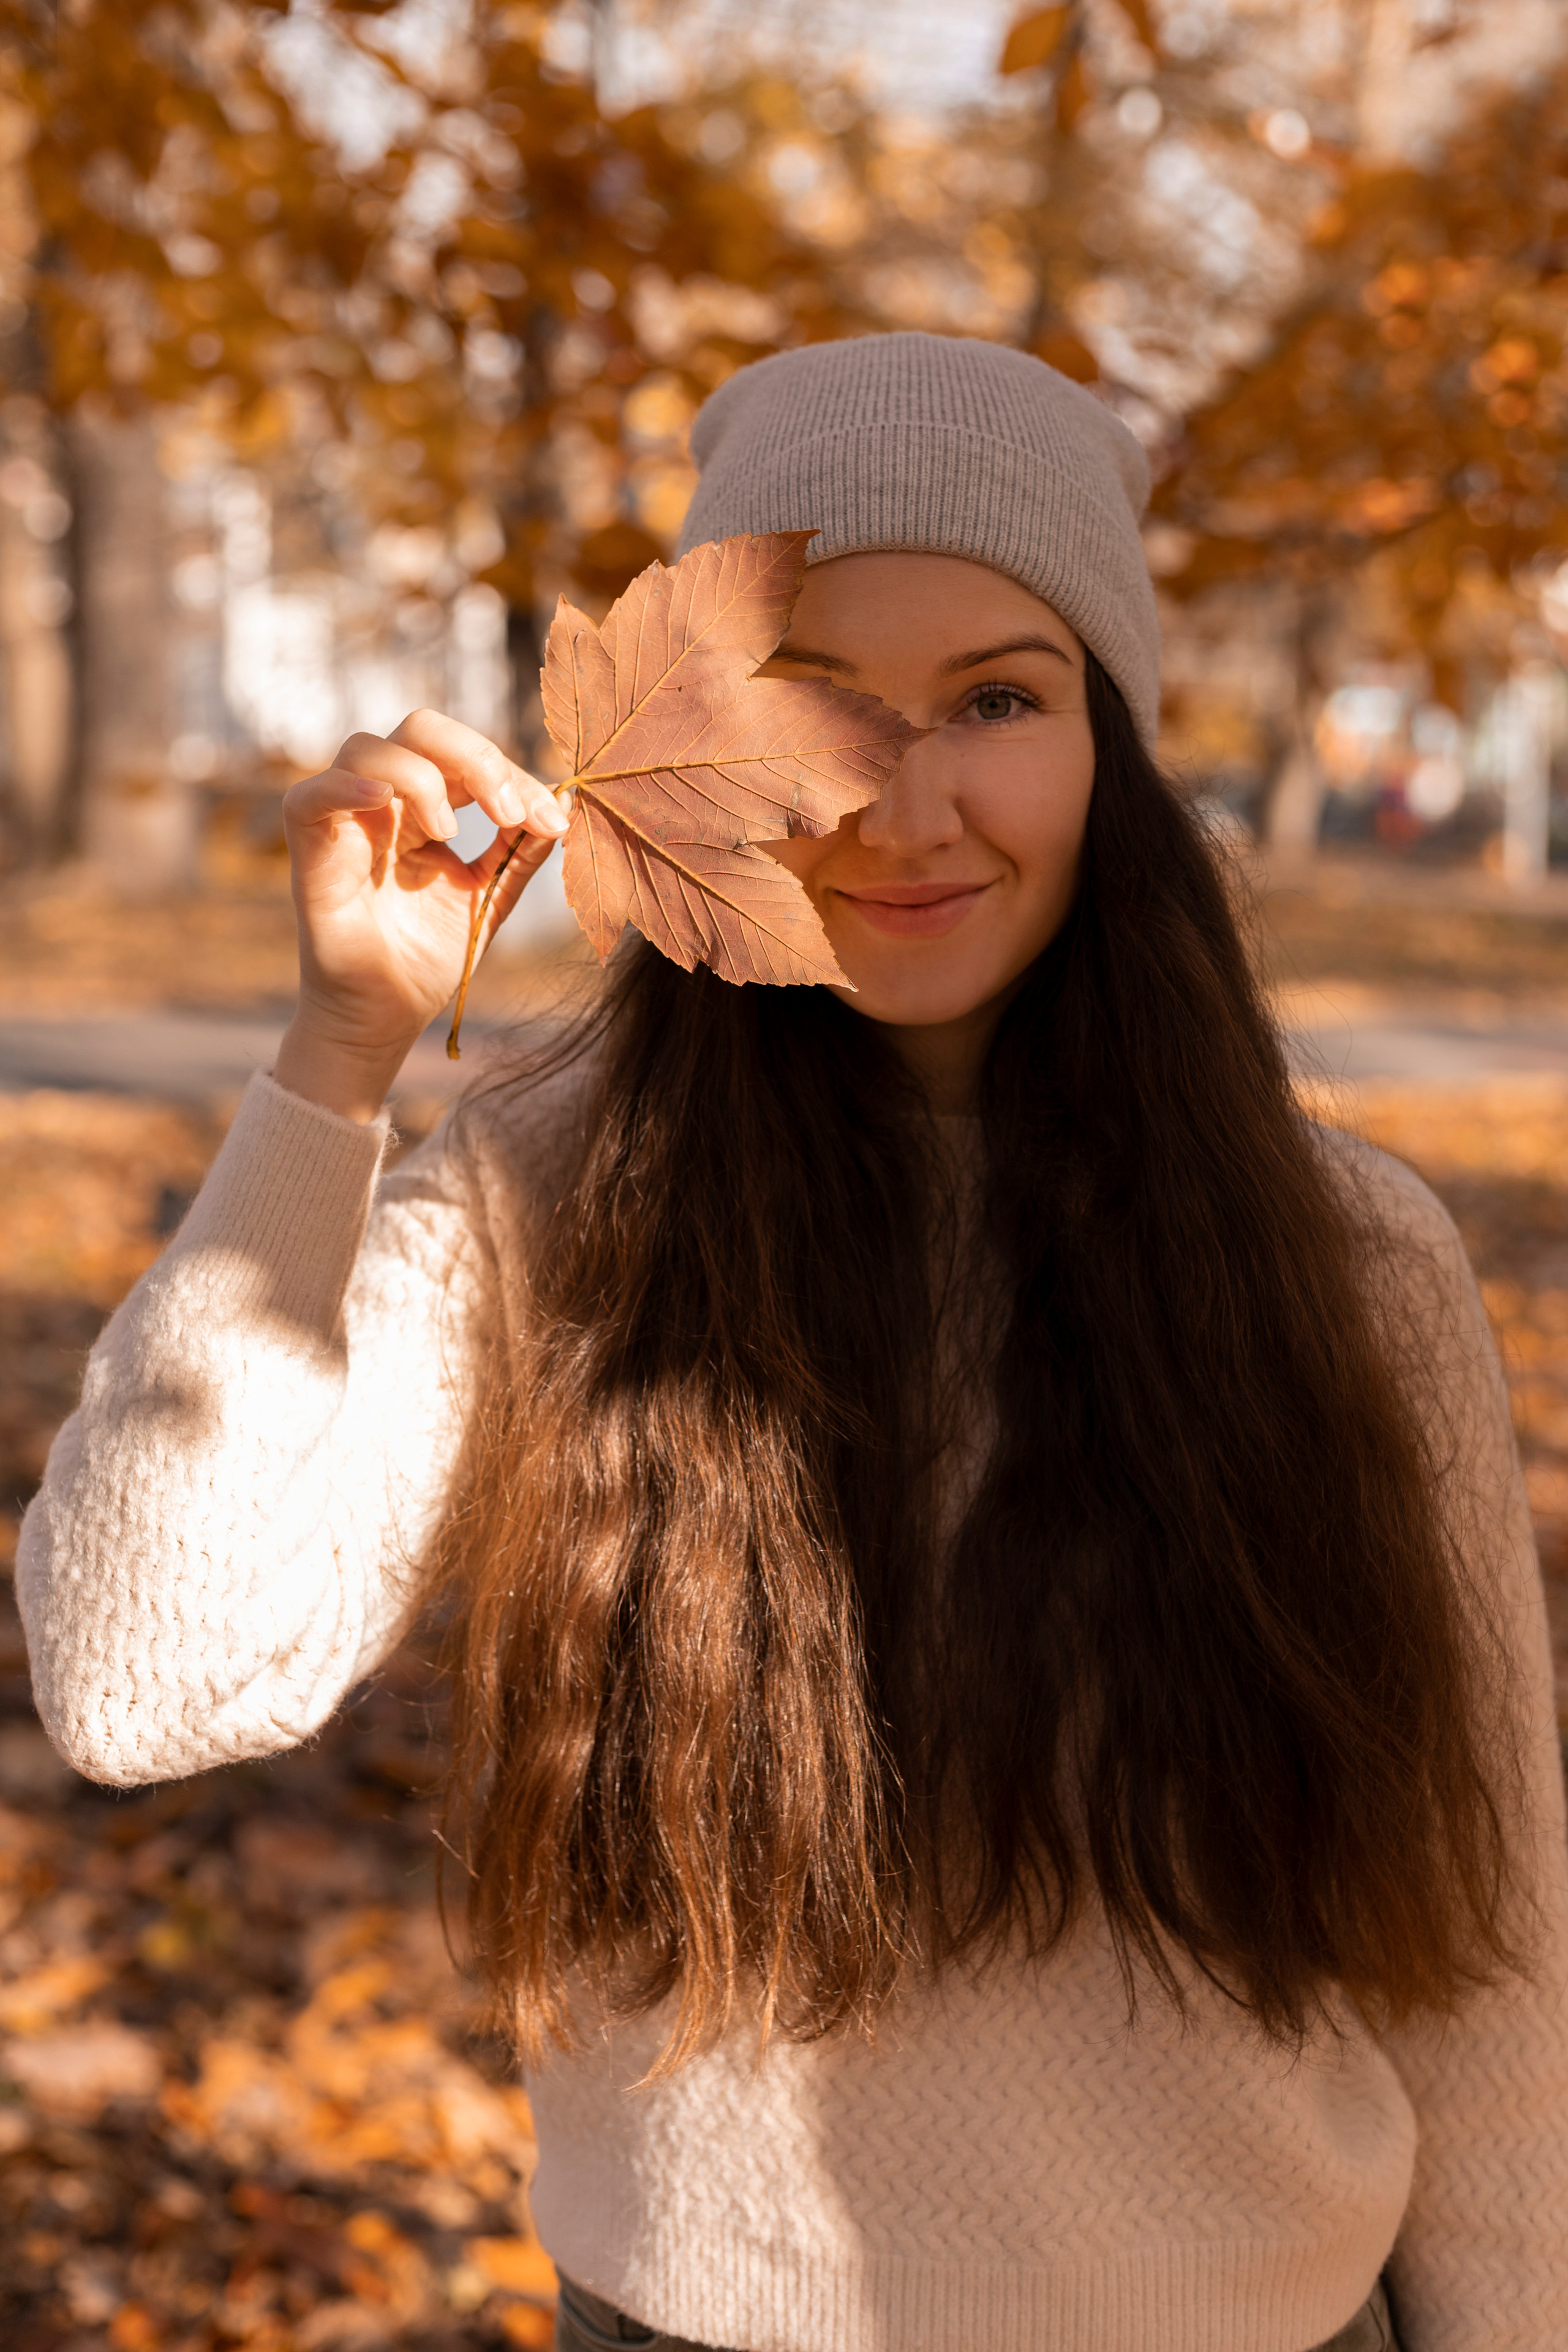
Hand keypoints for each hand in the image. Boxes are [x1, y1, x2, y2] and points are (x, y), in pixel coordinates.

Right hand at [274, 709, 568, 1120]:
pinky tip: (385, 802)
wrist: (388, 1017)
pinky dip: (347, 786)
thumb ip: (519, 850)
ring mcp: (343, 822)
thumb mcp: (489, 896)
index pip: (465, 756)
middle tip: (511, 813)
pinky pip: (310, 796)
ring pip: (369, 748)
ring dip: (424, 777)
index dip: (513, 775)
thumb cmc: (428, 959)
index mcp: (423, 807)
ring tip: (453, 832)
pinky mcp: (309, 852)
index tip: (554, 820)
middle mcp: (382, 804)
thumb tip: (562, 807)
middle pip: (420, 729)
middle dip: (476, 758)